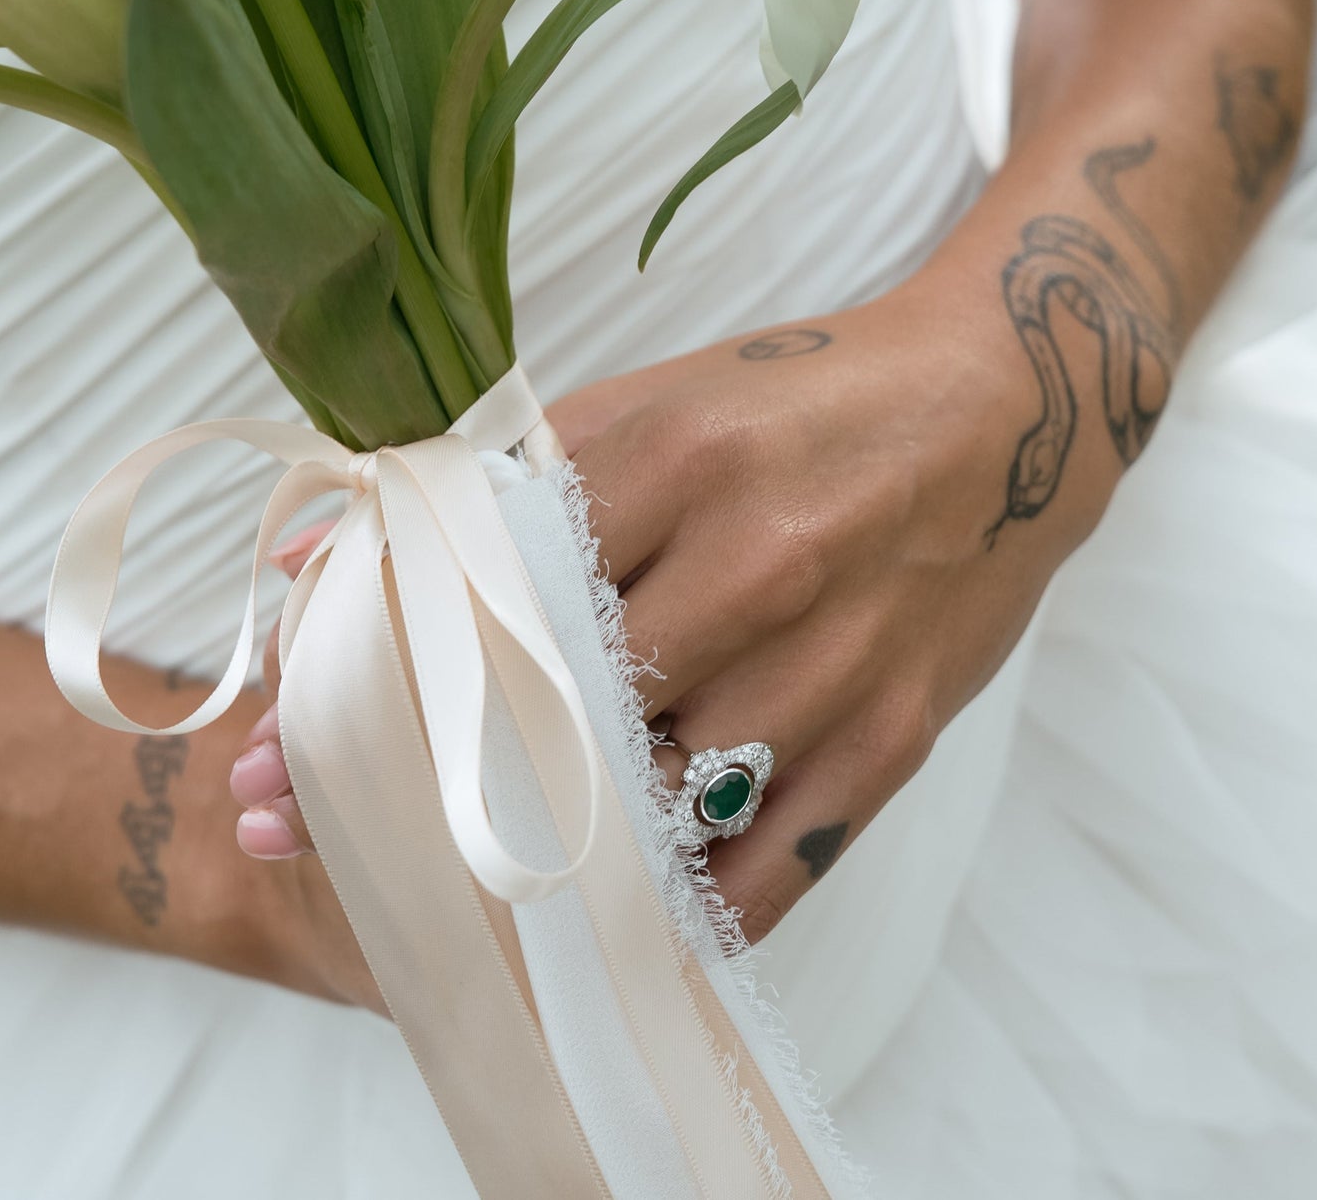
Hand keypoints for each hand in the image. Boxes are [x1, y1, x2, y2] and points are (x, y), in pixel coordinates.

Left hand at [226, 272, 1094, 951]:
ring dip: (549, 848)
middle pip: (560, 711)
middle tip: (335, 813)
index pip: (496, 584)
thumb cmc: (812, 399)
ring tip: (457, 865)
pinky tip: (606, 920)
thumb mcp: (664, 396)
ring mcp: (832, 663)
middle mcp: (759, 562)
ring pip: (650, 806)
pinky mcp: (891, 738)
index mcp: (684, 454)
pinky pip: (762, 873)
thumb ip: (507, 472)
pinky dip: (674, 914)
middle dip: (437, 769)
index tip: (307, 717)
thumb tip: (319, 556)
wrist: (1008, 406)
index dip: (391, 657)